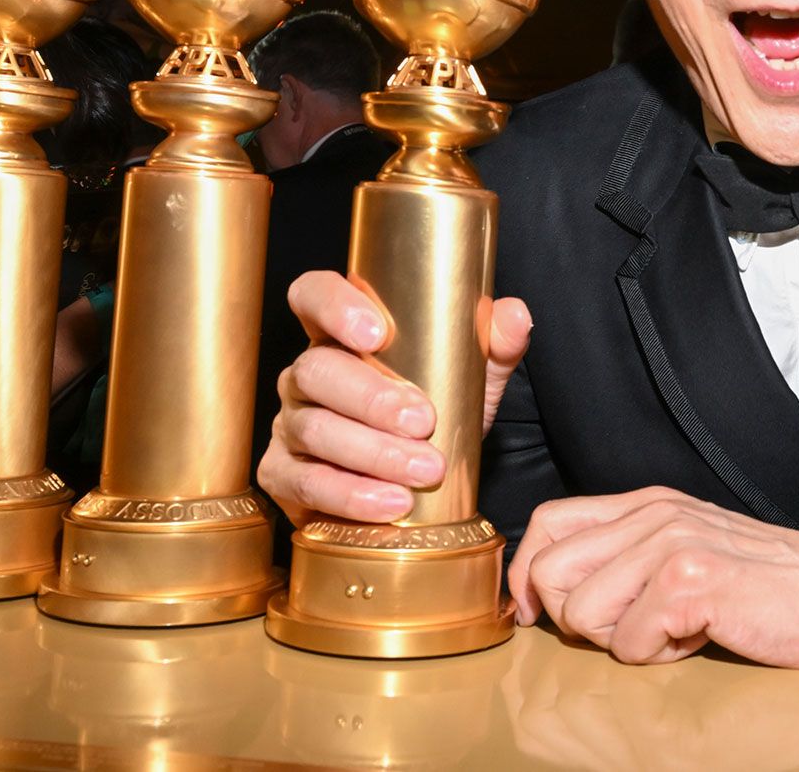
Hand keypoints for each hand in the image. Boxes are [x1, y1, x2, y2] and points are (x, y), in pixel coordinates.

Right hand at [256, 270, 531, 526]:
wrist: (420, 483)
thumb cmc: (436, 412)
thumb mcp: (470, 375)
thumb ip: (493, 343)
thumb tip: (514, 316)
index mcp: (340, 334)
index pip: (313, 295)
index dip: (334, 306)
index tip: (377, 333)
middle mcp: (306, 374)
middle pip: (317, 371)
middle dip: (371, 398)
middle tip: (423, 422)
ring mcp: (289, 424)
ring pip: (314, 429)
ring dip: (371, 452)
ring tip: (423, 471)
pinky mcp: (284, 476)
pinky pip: (304, 483)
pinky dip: (348, 495)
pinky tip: (388, 502)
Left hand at [509, 487, 798, 668]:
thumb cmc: (765, 583)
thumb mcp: (686, 547)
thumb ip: (628, 556)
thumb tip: (554, 592)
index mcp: (646, 503)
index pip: (548, 523)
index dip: (527, 575)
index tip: (537, 614)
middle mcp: (653, 513)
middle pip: (548, 570)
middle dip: (573, 619)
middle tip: (626, 629)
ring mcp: (671, 544)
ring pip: (580, 613)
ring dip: (621, 640)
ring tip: (671, 630)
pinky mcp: (692, 582)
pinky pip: (630, 643)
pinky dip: (659, 656)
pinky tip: (697, 637)